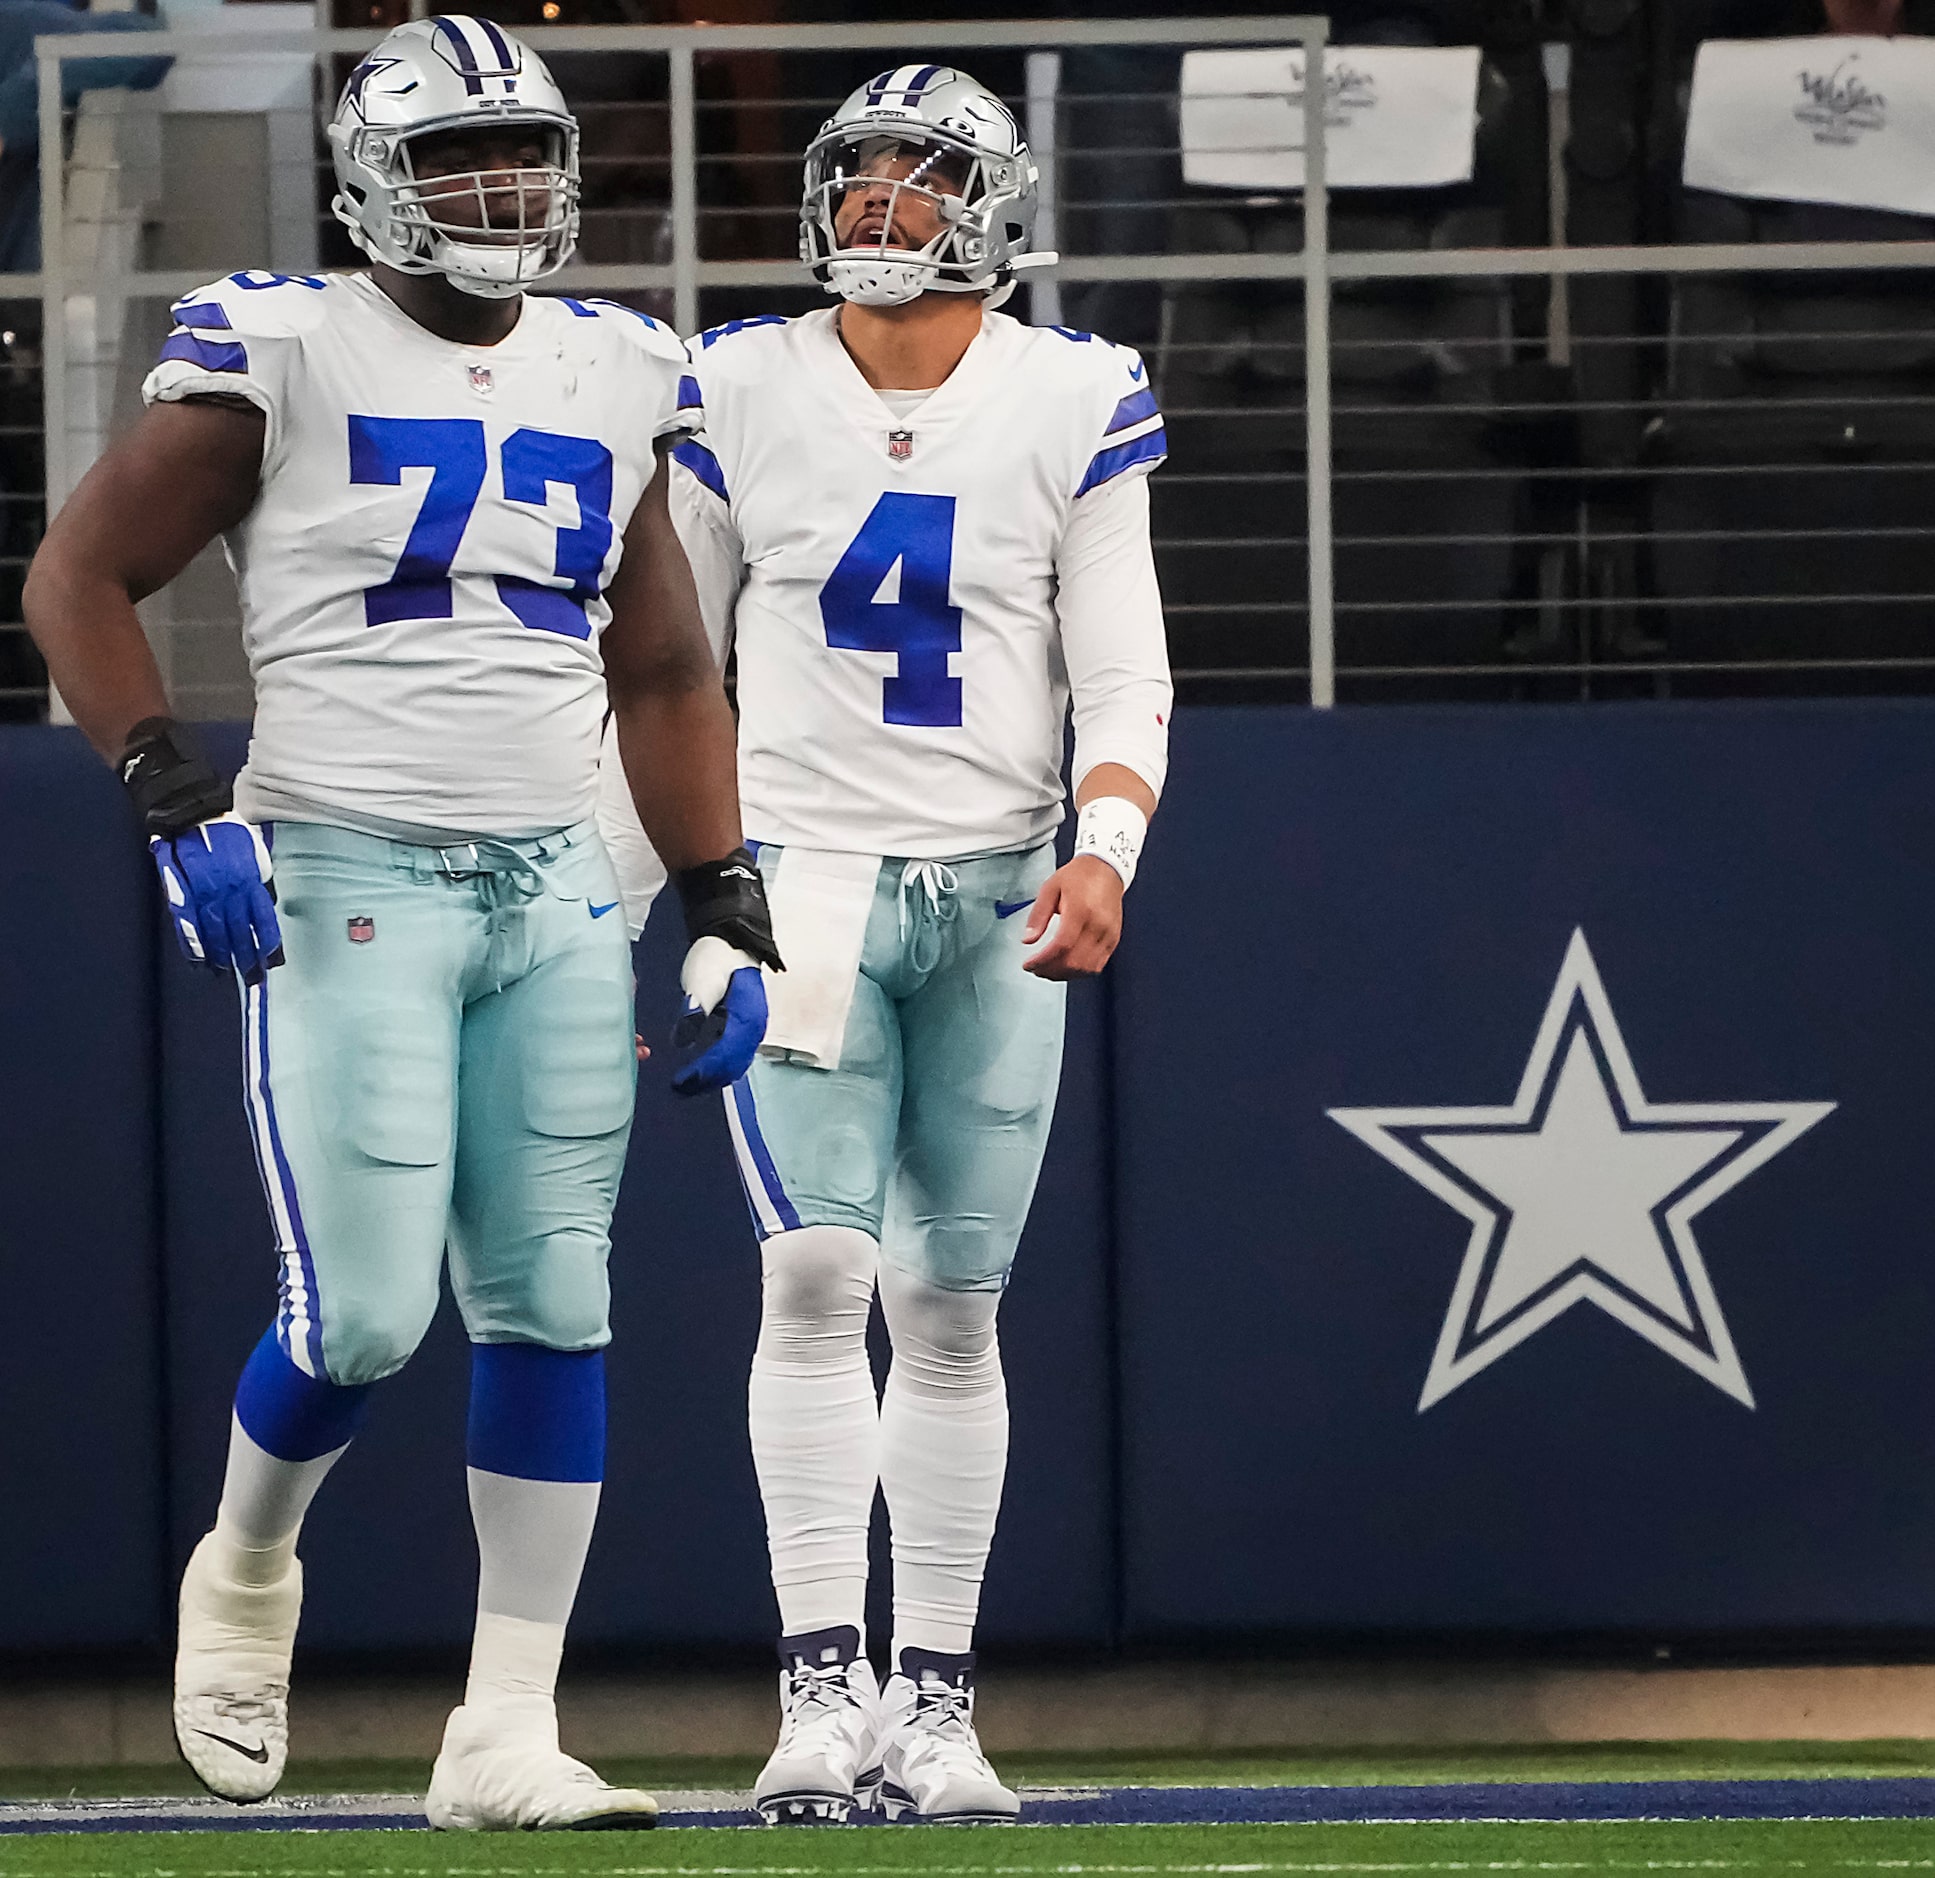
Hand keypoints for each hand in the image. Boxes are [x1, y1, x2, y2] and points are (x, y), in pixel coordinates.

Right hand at [150, 812, 282, 981]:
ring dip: (222, 955)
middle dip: (246, 957)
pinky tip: (201, 960)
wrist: (191, 814)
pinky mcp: (181, 893)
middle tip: (251, 977)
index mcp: (248, 879)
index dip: (266, 943)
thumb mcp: (253, 852)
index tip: (271, 962)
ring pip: (215, 932)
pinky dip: (195, 944)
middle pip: (239, 931)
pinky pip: (189, 925)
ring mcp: (203, 893)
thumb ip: (258, 879)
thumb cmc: (226, 832)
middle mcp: (227, 890)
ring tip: (226, 972)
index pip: (261, 919)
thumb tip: (263, 901)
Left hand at [669, 933, 767, 1094]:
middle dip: (707, 1080)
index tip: (682, 1078)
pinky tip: (700, 1072)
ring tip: (686, 1085)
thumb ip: (694, 1010)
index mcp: (747, 1016)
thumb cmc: (718, 958)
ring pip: (735, 1064)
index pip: (727, 1052)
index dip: (705, 1069)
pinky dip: (716, 1068)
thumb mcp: (701, 981)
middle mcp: (754, 1027)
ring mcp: (751, 1030)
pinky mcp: (743, 1029)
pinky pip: (733, 1056)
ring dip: (711, 1077)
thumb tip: (682, 1041)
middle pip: (734, 1064)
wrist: (732, 943)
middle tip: (679, 1088)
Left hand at [1021, 855, 1123, 980]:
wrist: (1106, 868)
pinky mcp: (1113, 939)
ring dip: (1065, 974)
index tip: (1029, 964)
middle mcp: (1098, 925)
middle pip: (1074, 962)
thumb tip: (1027, 939)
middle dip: (1051, 971)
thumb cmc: (1079, 876)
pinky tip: (1067, 966)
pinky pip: (1098, 965)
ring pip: (1086, 968)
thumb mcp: (1050, 889)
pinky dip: (1080, 971)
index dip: (1043, 960)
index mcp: (1080, 910)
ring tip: (1049, 969)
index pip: (1061, 946)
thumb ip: (1038, 916)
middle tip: (1036, 968)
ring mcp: (1108, 934)